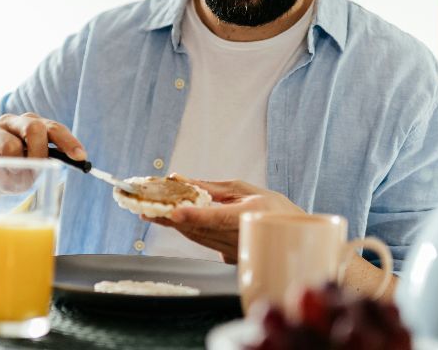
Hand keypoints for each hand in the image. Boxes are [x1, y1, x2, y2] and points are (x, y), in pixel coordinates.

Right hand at [0, 112, 85, 197]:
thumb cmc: (8, 173)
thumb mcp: (30, 168)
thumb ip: (45, 163)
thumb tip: (63, 166)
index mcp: (28, 124)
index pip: (52, 127)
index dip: (68, 141)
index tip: (80, 157)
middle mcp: (9, 122)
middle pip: (33, 127)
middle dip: (40, 153)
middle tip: (37, 171)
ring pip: (11, 146)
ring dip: (16, 171)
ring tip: (12, 181)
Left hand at [145, 175, 304, 263]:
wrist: (292, 236)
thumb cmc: (271, 207)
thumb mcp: (244, 189)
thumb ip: (212, 187)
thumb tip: (182, 181)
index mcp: (248, 216)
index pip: (218, 218)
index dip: (195, 215)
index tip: (175, 212)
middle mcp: (240, 237)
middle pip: (198, 229)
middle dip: (169, 218)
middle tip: (145, 208)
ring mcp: (234, 251)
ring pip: (196, 236)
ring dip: (172, 224)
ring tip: (150, 212)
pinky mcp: (228, 256)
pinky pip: (202, 241)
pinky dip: (185, 229)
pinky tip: (169, 220)